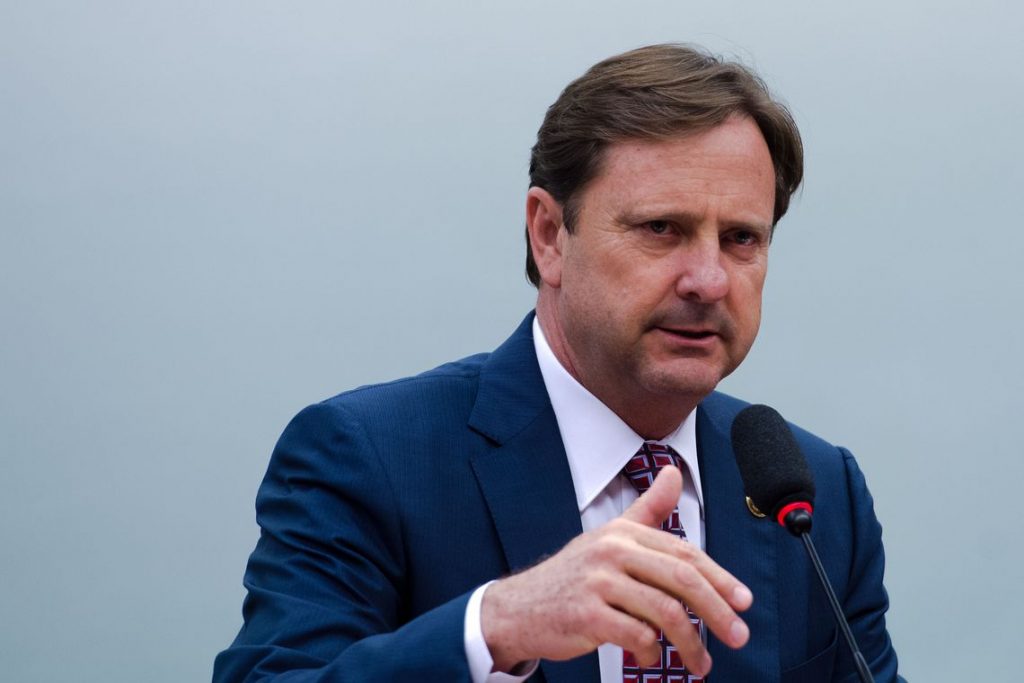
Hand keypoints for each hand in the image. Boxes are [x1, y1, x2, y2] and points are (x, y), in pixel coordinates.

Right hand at [480, 466, 751, 676]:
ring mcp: (598, 583)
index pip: (684, 553)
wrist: (518, 608)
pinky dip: (651, 652)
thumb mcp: (609, 537)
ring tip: (700, 661)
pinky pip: (636, 636)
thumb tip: (673, 473)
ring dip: (690, 643)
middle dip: (717, 610)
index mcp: (622, 532)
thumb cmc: (572, 576)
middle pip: (681, 579)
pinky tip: (651, 658)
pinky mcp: (587, 615)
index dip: (720, 578)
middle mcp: (611, 552)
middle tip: (739, 634)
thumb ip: (647, 510)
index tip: (743, 602)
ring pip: (664, 613)